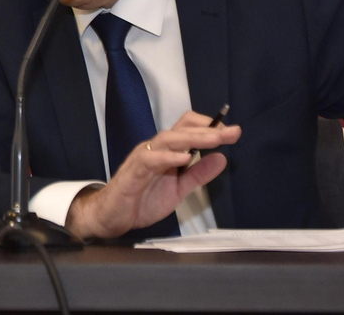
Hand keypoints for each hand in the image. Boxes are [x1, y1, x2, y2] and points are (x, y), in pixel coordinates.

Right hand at [65, 110, 241, 240]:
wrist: (112, 216)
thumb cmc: (142, 200)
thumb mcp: (179, 189)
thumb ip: (198, 175)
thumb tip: (222, 159)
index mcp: (167, 152)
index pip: (187, 129)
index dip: (209, 127)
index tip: (232, 133)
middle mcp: (155, 149)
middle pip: (181, 130)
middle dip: (208, 130)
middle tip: (231, 133)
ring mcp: (143, 158)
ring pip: (167, 139)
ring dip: (192, 138)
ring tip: (214, 140)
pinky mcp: (133, 172)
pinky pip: (150, 159)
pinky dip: (168, 157)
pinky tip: (185, 157)